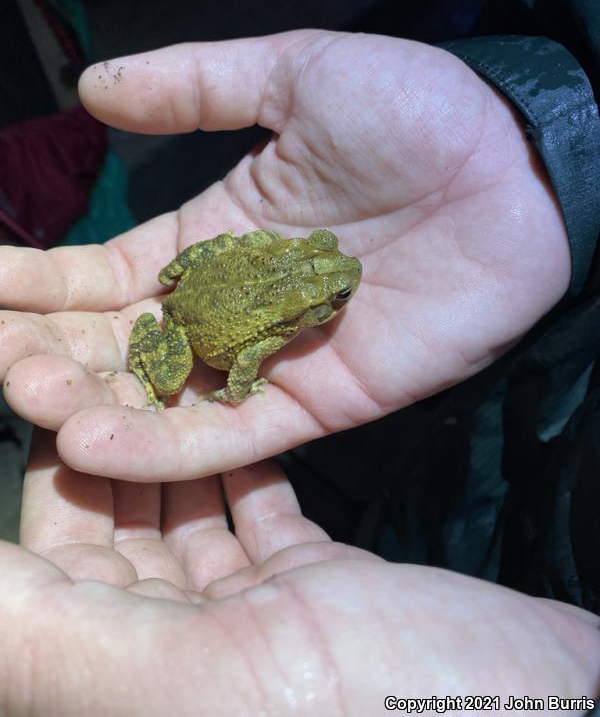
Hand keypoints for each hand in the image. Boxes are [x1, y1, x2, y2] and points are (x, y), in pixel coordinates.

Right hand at [0, 30, 569, 479]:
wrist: (513, 171)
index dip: (44, 285)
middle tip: (0, 360)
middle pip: (125, 347)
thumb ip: (194, 88)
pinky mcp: (320, 402)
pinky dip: (167, 444)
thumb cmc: (411, 113)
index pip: (111, 275)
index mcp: (217, 238)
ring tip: (29, 398)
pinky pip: (231, 435)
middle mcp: (233, 308)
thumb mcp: (293, 76)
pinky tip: (95, 443)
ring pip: (167, 400)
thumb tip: (91, 88)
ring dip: (92, 405)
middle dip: (55, 354)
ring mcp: (273, 361)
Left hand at [3, 429, 596, 714]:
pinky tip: (233, 413)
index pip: (48, 580)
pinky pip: (253, 514)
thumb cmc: (380, 706)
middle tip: (103, 367)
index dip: (46, 484)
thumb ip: (53, 637)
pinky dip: (238, 464)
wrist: (544, 710)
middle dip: (104, 452)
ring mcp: (252, 626)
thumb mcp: (201, 681)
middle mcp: (182, 665)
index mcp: (132, 689)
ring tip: (160, 372)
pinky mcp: (314, 589)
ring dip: (168, 449)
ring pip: (180, 521)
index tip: (44, 396)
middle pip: (110, 544)